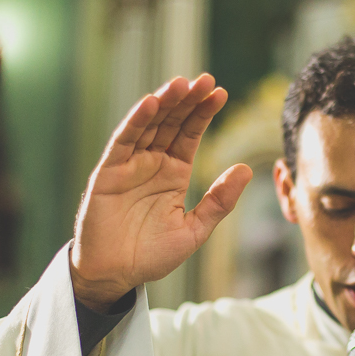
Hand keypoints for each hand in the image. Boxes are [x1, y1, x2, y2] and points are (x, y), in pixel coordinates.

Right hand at [70, 74, 251, 310]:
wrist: (114, 276)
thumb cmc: (150, 255)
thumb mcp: (194, 230)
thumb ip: (219, 202)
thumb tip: (246, 169)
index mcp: (173, 173)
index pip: (190, 134)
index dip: (204, 113)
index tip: (221, 93)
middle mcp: (151, 163)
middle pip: (171, 122)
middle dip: (187, 100)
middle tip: (205, 79)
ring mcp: (129, 165)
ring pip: (148, 125)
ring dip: (164, 103)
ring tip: (181, 83)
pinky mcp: (108, 172)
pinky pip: (123, 142)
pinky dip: (136, 122)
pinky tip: (151, 103)